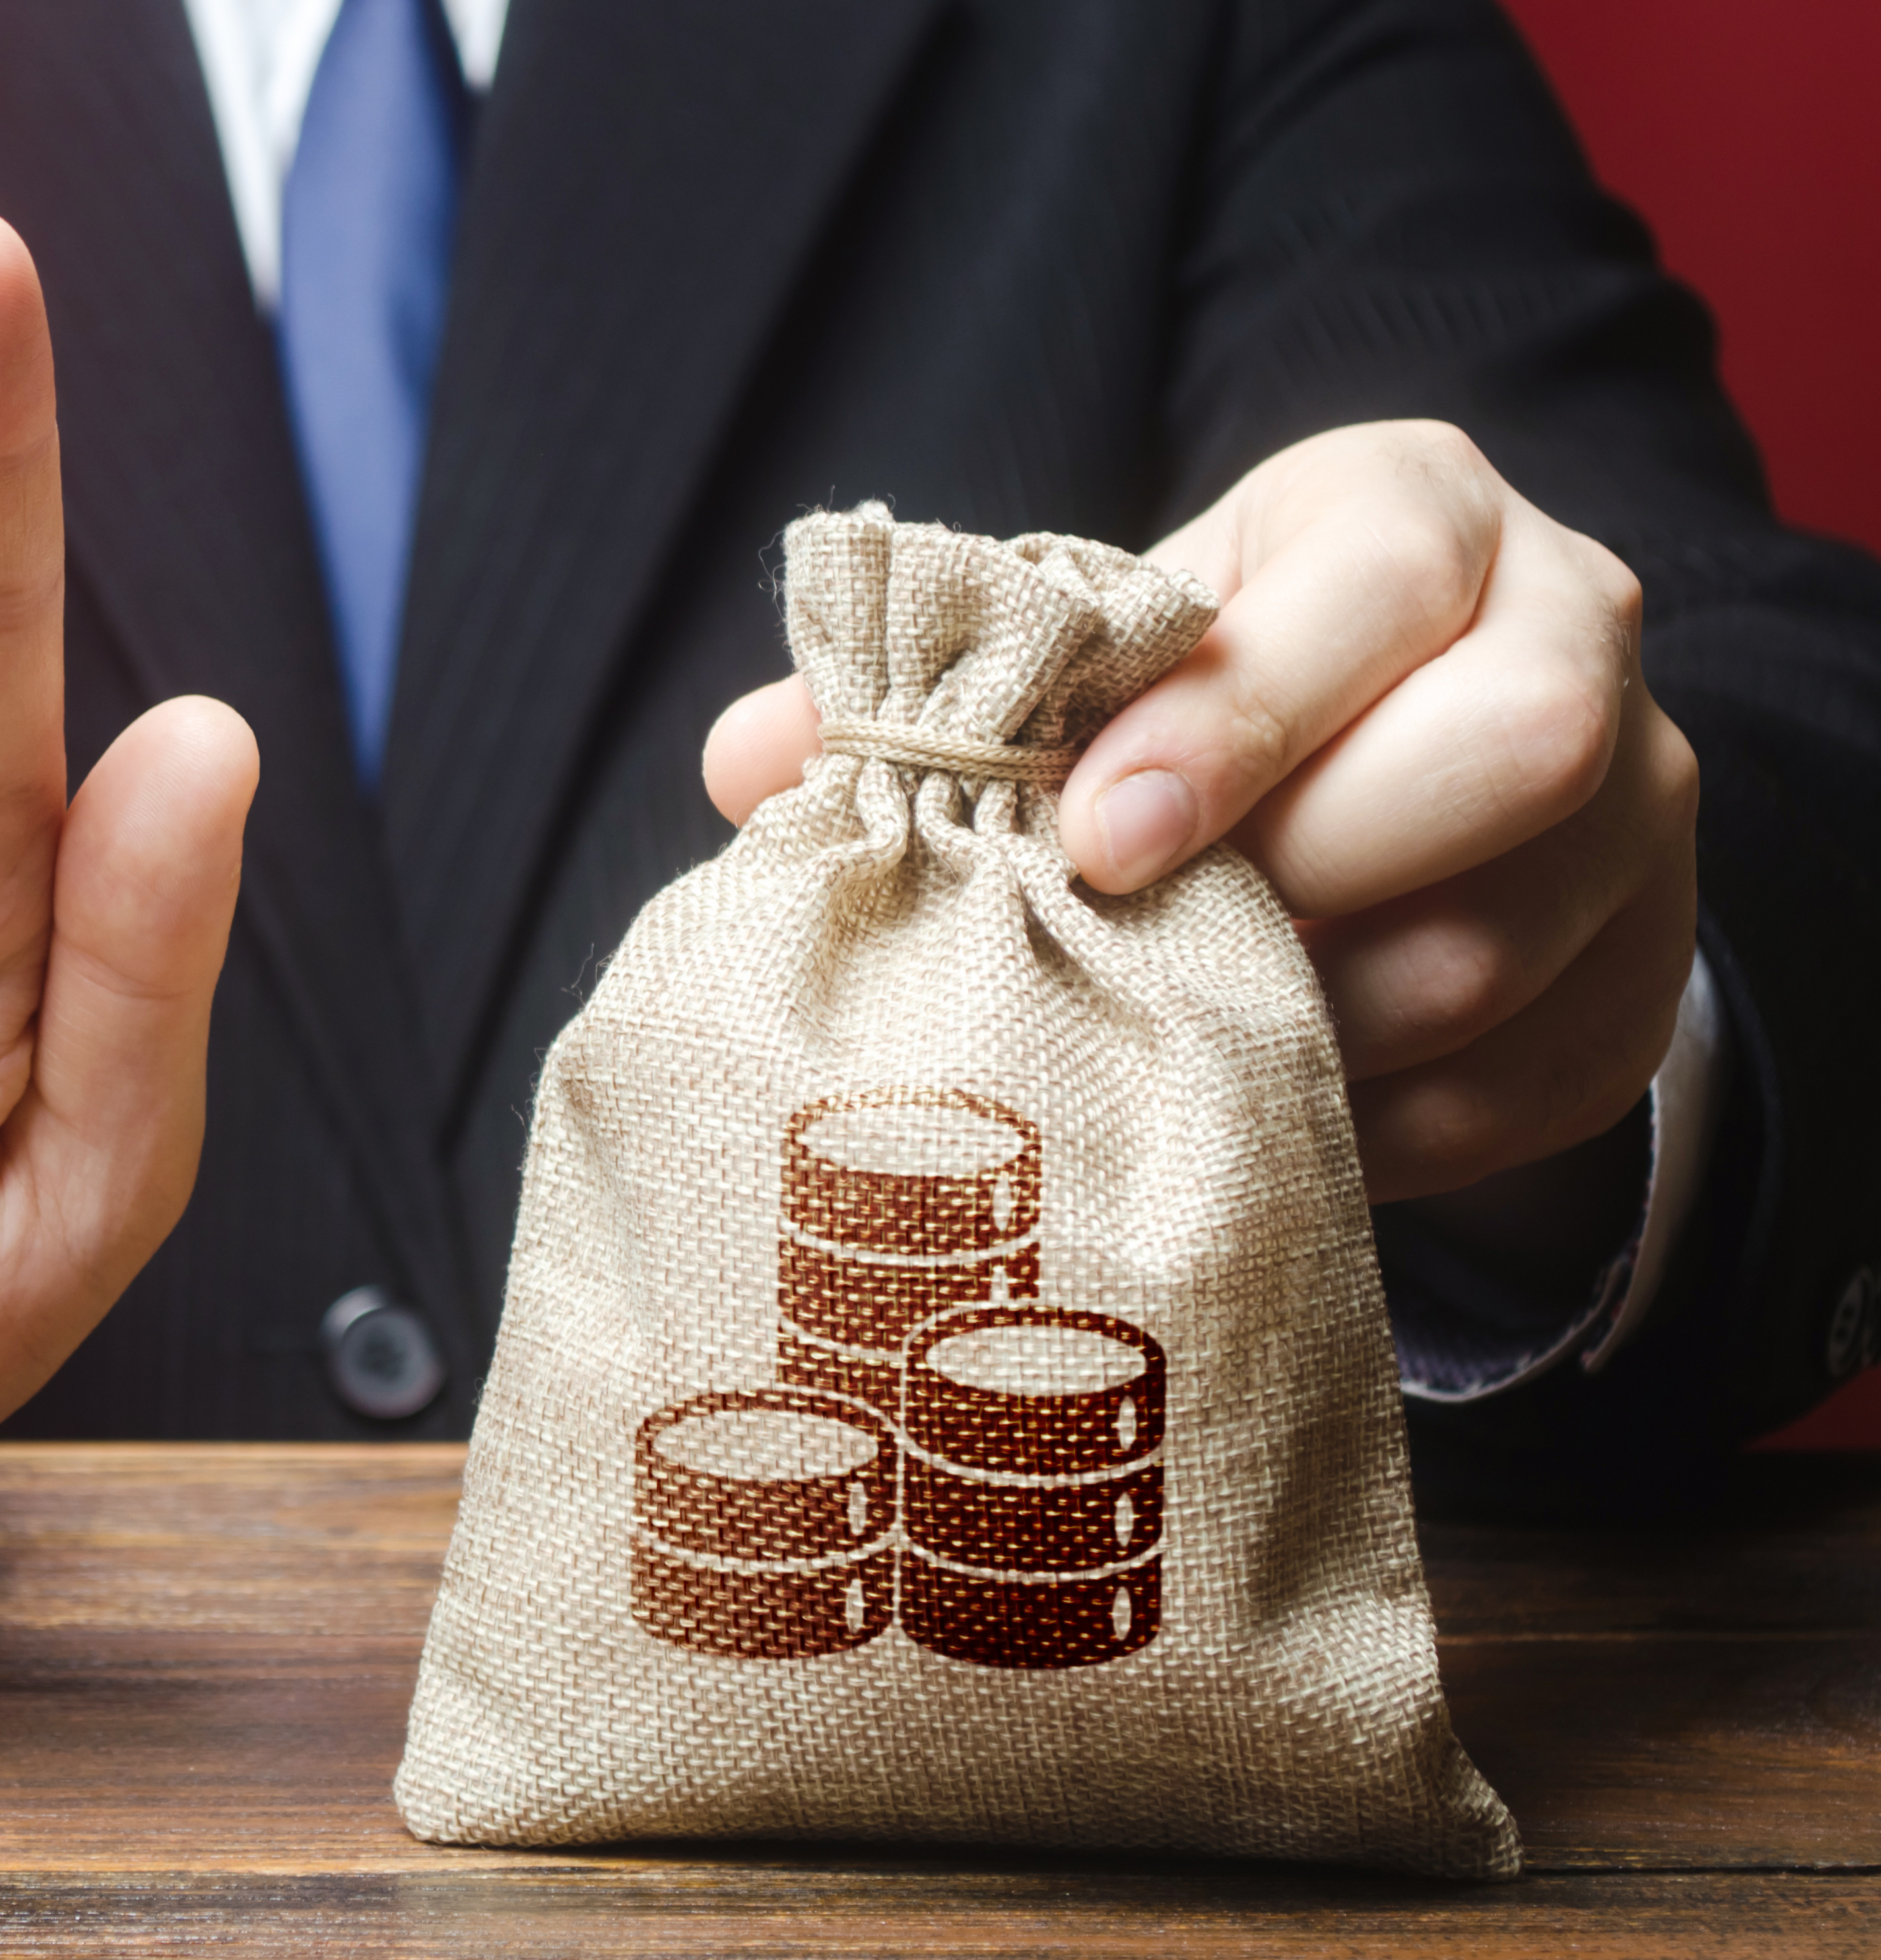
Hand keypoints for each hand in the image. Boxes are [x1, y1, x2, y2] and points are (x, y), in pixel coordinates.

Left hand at [704, 422, 1697, 1202]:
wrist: (1385, 760)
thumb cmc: (1198, 691)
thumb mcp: (1090, 649)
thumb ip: (935, 696)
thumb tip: (749, 763)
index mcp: (1419, 519)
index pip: (1379, 587)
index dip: (1238, 717)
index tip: (1095, 834)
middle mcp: (1572, 637)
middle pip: (1515, 751)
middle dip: (1304, 869)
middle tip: (1136, 943)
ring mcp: (1636, 820)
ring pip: (1506, 946)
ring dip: (1308, 1024)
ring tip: (1158, 1042)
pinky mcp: (1633, 983)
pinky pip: (1519, 1085)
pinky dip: (1365, 1129)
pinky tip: (1245, 1120)